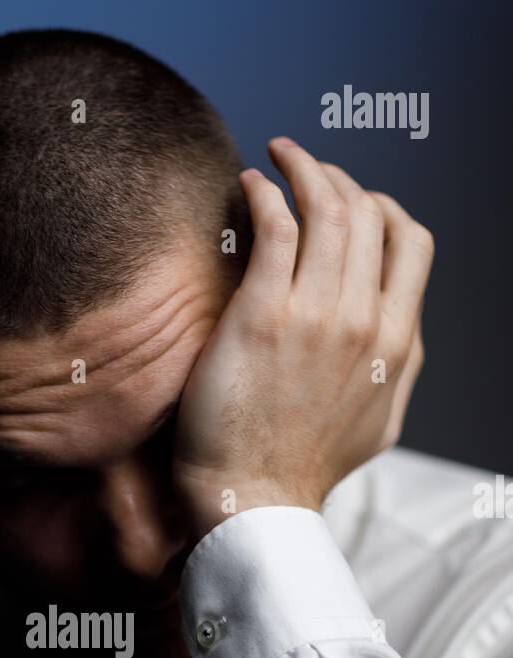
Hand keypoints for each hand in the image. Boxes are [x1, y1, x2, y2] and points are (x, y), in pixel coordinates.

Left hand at [172, 137, 432, 539]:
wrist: (251, 500)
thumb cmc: (302, 468)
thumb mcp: (376, 423)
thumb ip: (394, 370)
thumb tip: (401, 332)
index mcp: (395, 342)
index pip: (411, 241)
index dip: (383, 206)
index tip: (351, 201)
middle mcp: (363, 321)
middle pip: (369, 212)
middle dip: (338, 177)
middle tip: (304, 169)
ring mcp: (315, 315)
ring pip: (327, 207)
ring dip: (303, 168)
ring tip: (277, 157)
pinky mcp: (261, 315)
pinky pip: (275, 225)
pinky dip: (265, 191)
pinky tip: (246, 184)